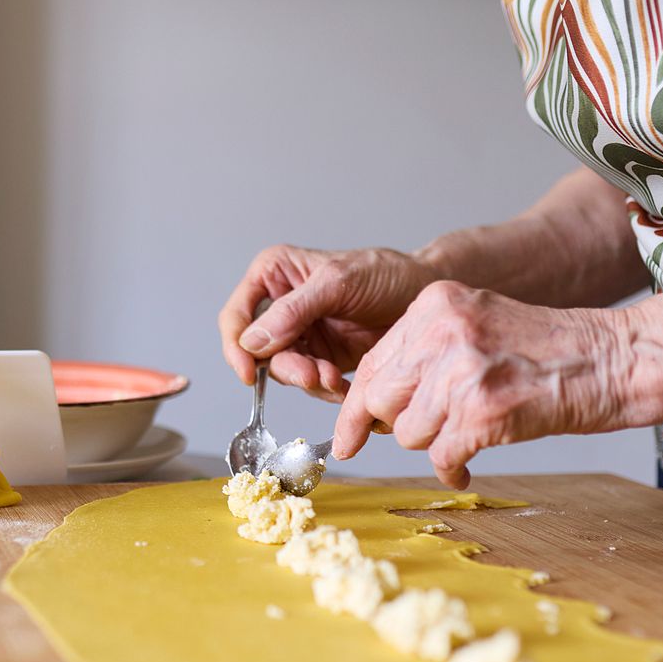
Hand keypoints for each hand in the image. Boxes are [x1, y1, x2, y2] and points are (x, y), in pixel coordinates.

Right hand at [218, 244, 436, 400]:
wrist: (426, 294)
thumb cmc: (387, 273)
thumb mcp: (338, 283)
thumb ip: (294, 310)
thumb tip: (254, 341)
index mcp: (274, 275)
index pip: (237, 316)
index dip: (236, 347)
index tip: (249, 373)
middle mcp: (281, 306)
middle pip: (258, 351)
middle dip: (285, 368)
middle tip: (312, 375)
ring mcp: (301, 334)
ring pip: (283, 371)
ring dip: (306, 380)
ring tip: (334, 377)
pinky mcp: (322, 357)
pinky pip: (309, 382)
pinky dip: (323, 388)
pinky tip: (343, 383)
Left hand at [333, 281, 635, 487]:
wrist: (613, 359)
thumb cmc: (548, 351)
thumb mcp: (476, 326)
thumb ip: (424, 353)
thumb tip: (372, 405)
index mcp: (434, 304)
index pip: (371, 363)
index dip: (354, 408)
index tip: (347, 438)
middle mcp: (442, 331)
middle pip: (381, 400)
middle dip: (399, 426)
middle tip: (434, 428)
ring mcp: (461, 370)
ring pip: (408, 433)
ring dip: (434, 444)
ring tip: (469, 431)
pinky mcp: (482, 410)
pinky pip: (441, 457)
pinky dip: (452, 468)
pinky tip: (470, 463)